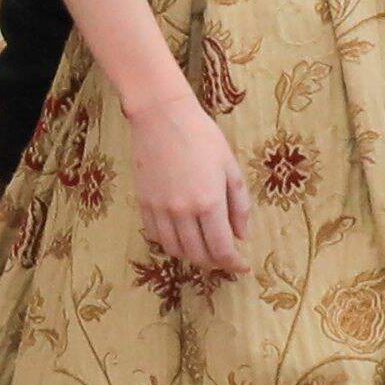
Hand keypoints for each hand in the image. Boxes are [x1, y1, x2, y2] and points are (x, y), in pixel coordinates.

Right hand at [111, 88, 257, 278]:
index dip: (233, 264)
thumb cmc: (202, 137)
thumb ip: (239, 205)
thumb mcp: (230, 168)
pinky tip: (181, 234)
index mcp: (209, 202)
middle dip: (214, 262)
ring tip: (203, 248)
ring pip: (174, 250)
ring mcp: (159, 209)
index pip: (221, 249)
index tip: (242, 267)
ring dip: (191, 255)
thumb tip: (241, 236)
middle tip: (225, 258)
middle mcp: (182, 211)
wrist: (162, 117)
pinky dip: (170, 242)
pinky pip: (155, 236)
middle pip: (197, 255)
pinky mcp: (143, 203)